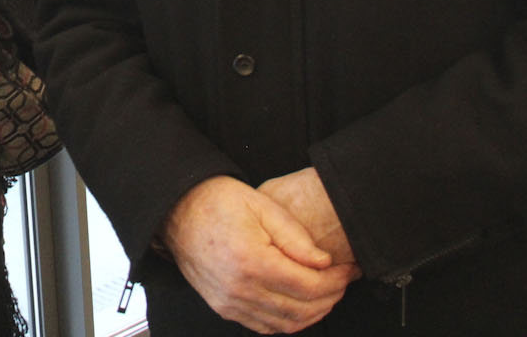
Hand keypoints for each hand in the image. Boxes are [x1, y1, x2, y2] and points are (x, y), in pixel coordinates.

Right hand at [161, 176, 358, 333]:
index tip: (348, 269)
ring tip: (326, 292)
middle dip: (331, 297)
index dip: (336, 280)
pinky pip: (265, 326)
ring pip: (286, 324)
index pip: (309, 286)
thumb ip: (296, 236)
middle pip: (302, 309)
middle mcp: (239, 289)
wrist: (177, 210)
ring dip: (313, 313)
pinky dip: (288, 320)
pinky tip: (299, 303)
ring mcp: (229, 302)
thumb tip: (324, 262)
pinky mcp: (223, 307)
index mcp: (251, 261)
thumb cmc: (216, 202)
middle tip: (343, 280)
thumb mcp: (261, 206)